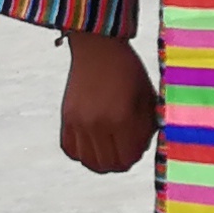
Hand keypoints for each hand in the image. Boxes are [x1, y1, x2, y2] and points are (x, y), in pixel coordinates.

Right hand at [58, 34, 160, 172]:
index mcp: (122, 118)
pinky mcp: (66, 118)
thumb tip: (142, 148)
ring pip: (89, 162)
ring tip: (110, 145)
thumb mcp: (147, 95)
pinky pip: (71, 150)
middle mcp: (97, 124)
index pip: (128, 158)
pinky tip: (93, 141)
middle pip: (108, 165)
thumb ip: (147, 125)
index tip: (139, 144)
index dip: (137, 154)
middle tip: (126, 145)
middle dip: (121, 160)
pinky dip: (83, 152)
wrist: (98, 47)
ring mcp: (78, 123)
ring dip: (102, 159)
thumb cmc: (128, 69)